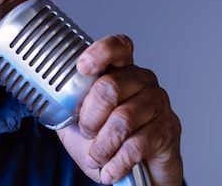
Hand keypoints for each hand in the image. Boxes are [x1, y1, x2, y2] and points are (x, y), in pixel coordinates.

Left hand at [56, 35, 182, 185]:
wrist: (138, 174)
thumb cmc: (109, 141)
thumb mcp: (80, 121)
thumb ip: (69, 105)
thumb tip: (54, 96)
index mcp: (121, 70)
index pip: (118, 47)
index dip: (100, 52)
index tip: (82, 68)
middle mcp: (142, 80)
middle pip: (110, 87)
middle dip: (90, 117)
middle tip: (87, 132)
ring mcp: (157, 103)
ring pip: (122, 119)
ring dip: (102, 145)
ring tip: (97, 157)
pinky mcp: (167, 130)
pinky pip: (136, 145)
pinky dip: (117, 162)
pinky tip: (110, 169)